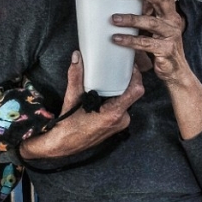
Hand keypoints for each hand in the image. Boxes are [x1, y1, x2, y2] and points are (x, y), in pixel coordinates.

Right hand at [18, 51, 144, 159]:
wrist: (64, 144)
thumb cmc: (68, 125)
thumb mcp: (72, 98)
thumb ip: (75, 76)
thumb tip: (77, 56)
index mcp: (114, 113)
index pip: (136, 91)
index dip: (136, 76)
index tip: (130, 66)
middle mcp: (122, 120)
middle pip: (132, 94)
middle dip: (126, 81)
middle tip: (118, 69)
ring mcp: (121, 124)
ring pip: (127, 101)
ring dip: (120, 91)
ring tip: (111, 79)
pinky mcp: (117, 126)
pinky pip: (122, 108)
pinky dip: (116, 99)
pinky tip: (106, 93)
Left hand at [112, 0, 188, 84]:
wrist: (175, 70)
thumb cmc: (161, 45)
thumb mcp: (155, 25)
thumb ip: (145, 12)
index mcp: (169, 11)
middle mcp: (171, 19)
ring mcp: (170, 34)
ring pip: (150, 22)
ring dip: (131, 19)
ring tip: (114, 18)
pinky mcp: (165, 49)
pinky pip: (145, 43)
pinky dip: (129, 41)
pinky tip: (116, 39)